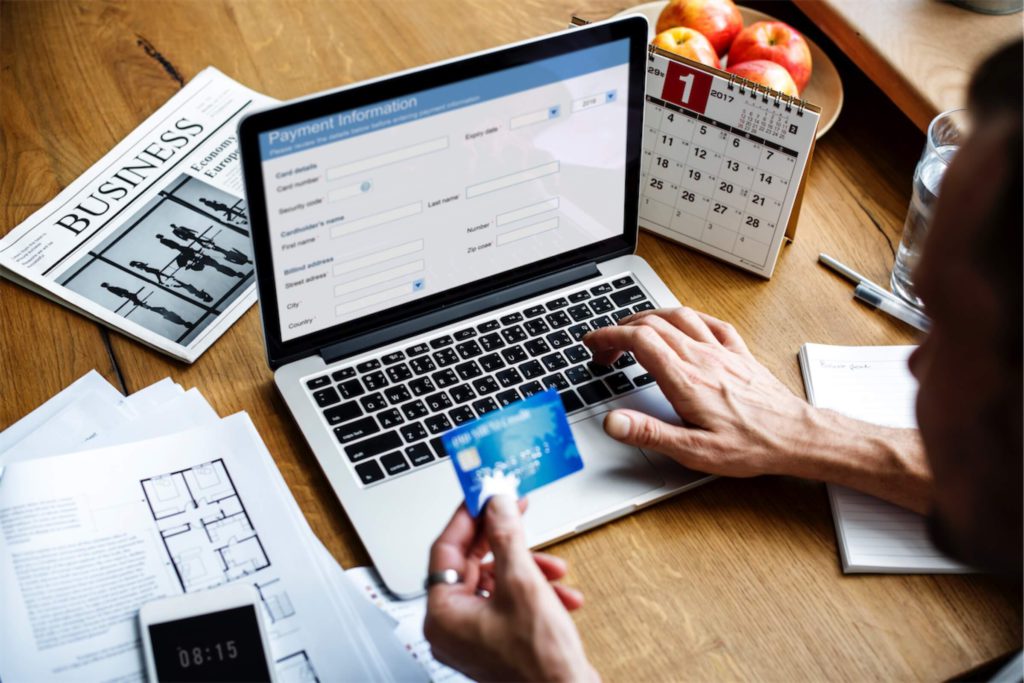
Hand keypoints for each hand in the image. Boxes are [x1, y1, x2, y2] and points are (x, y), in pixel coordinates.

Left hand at [424, 496, 598, 681]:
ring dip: (529, 569)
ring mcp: (474, 637)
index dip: (467, 517)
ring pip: (496, 582)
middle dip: (506, 543)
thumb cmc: (539, 663)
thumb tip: (496, 505)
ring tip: (554, 569)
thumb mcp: (522, 583)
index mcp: (442, 614)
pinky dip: (535, 593)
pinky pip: (509, 603)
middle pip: (472, 564)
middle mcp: (452, 627)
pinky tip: (561, 596)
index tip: (483, 495)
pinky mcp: (497, 642)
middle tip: (518, 514)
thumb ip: (506, 536)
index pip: (445, 549)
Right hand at [584, 307, 817, 477]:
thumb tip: (613, 422)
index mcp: (685, 381)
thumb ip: (649, 433)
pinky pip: (710, 323)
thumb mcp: (693, 451)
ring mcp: (722, 352)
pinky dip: (687, 317)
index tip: (593, 344)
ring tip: (634, 328)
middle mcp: (702, 359)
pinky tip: (683, 325)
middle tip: (606, 348)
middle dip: (621, 329)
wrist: (796, 437)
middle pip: (652, 324)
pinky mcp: (739, 354)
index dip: (608, 337)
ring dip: (650, 316)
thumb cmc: (751, 446)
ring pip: (679, 316)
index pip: (638, 341)